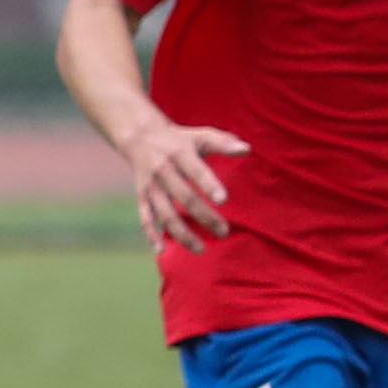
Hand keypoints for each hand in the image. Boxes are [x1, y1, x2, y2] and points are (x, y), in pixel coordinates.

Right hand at [116, 115, 246, 253]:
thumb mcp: (201, 136)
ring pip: (165, 214)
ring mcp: (151, 186)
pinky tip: (162, 251)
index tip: (224, 200)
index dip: (209, 185)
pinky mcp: (142, 197)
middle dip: (204, 216)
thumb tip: (247, 150)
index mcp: (180, 153)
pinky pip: (146, 218)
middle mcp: (163, 171)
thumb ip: (224, 143)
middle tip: (224, 231)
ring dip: (182, 233)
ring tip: (201, 249)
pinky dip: (151, 235)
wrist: (140, 138)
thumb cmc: (180, 140)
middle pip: (184, 197)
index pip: (196, 170)